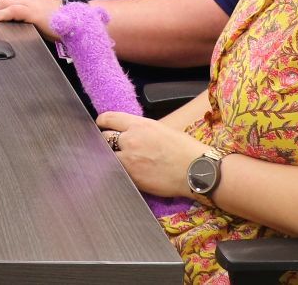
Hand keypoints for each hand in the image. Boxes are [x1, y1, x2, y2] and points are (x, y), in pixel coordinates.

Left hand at [94, 110, 210, 199]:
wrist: (196, 170)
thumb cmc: (185, 149)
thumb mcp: (162, 130)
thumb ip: (142, 130)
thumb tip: (130, 134)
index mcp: (139, 125)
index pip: (109, 119)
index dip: (102, 122)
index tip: (100, 125)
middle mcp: (130, 140)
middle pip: (104, 138)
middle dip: (105, 141)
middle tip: (108, 145)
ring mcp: (129, 160)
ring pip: (108, 157)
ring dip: (111, 158)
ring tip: (117, 161)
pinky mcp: (132, 177)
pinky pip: (117, 172)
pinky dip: (118, 172)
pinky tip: (124, 173)